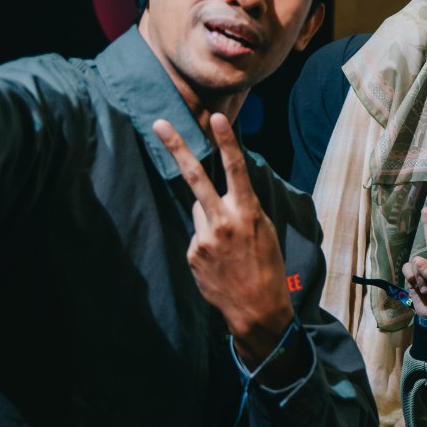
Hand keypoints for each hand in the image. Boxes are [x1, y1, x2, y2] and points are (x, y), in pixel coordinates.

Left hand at [153, 113, 293, 364]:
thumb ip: (243, 209)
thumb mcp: (265, 231)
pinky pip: (197, 236)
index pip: (236, 170)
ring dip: (210, 219)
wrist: (257, 308)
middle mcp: (223, 221)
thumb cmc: (267, 266)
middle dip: (177, 148)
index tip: (216, 118)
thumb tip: (220, 196)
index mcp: (247, 213)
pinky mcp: (192, 253)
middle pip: (195, 177)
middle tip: (159, 123)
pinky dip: (207, 243)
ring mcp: (203, 237)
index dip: (226, 142)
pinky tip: (220, 261)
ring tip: (229, 246)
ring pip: (200, 211)